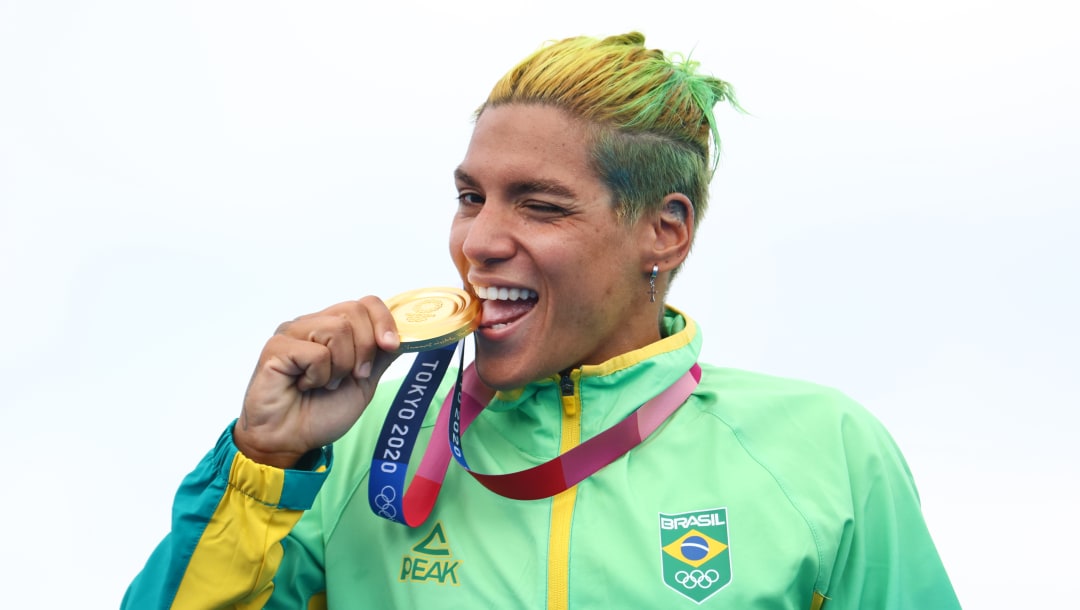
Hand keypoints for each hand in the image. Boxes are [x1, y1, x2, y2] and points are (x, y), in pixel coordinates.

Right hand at [233, 297, 400, 467]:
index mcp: (333, 328)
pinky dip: (319, 376)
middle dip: (365, 349)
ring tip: (325, 384)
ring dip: (341, 366)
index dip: (384, 321)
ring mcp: (292, 332)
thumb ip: (380, 356)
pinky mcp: (276, 347)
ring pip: (338, 329)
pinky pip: (316, 352)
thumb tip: (405, 335)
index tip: (391, 346)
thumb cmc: (321, 413)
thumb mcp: (364, 383)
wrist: (290, 440)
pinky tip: (304, 386)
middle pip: (355, 311)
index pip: (366, 303)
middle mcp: (312, 324)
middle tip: (354, 376)